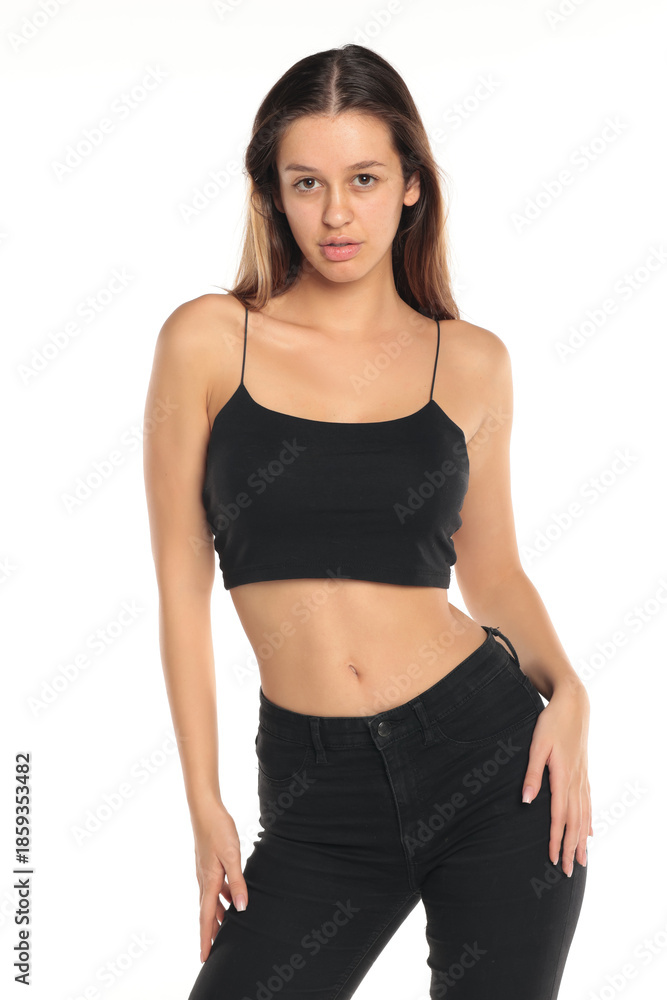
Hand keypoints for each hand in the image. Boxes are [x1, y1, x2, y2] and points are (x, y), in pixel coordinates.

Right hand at [191, 800, 248, 962]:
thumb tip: (240, 908)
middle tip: (213, 950)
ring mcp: (205, 871)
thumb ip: (237, 883)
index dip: (206, 937)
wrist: (206, 810)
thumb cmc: (219, 830)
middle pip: (206, 912)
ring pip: (210, 900)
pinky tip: (229, 897)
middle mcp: (204, 879)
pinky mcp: (208, 864)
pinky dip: (220, 897)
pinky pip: (214, 887)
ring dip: (216, 915)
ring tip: (224, 928)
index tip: (204, 957)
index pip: (206, 916)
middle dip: (209, 931)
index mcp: (209, 881)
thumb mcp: (232, 856)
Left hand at [521, 681, 591, 876]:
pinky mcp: (584, 773)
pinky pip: (588, 804)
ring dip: (581, 840)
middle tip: (566, 871)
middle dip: (570, 848)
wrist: (574, 704)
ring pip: (584, 816)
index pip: (558, 816)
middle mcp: (576, 781)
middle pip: (574, 822)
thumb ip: (532, 774)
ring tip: (581, 861)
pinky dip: (589, 822)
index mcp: (563, 776)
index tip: (552, 858)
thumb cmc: (552, 722)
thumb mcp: (537, 745)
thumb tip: (526, 801)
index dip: (555, 839)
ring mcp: (582, 778)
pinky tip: (589, 833)